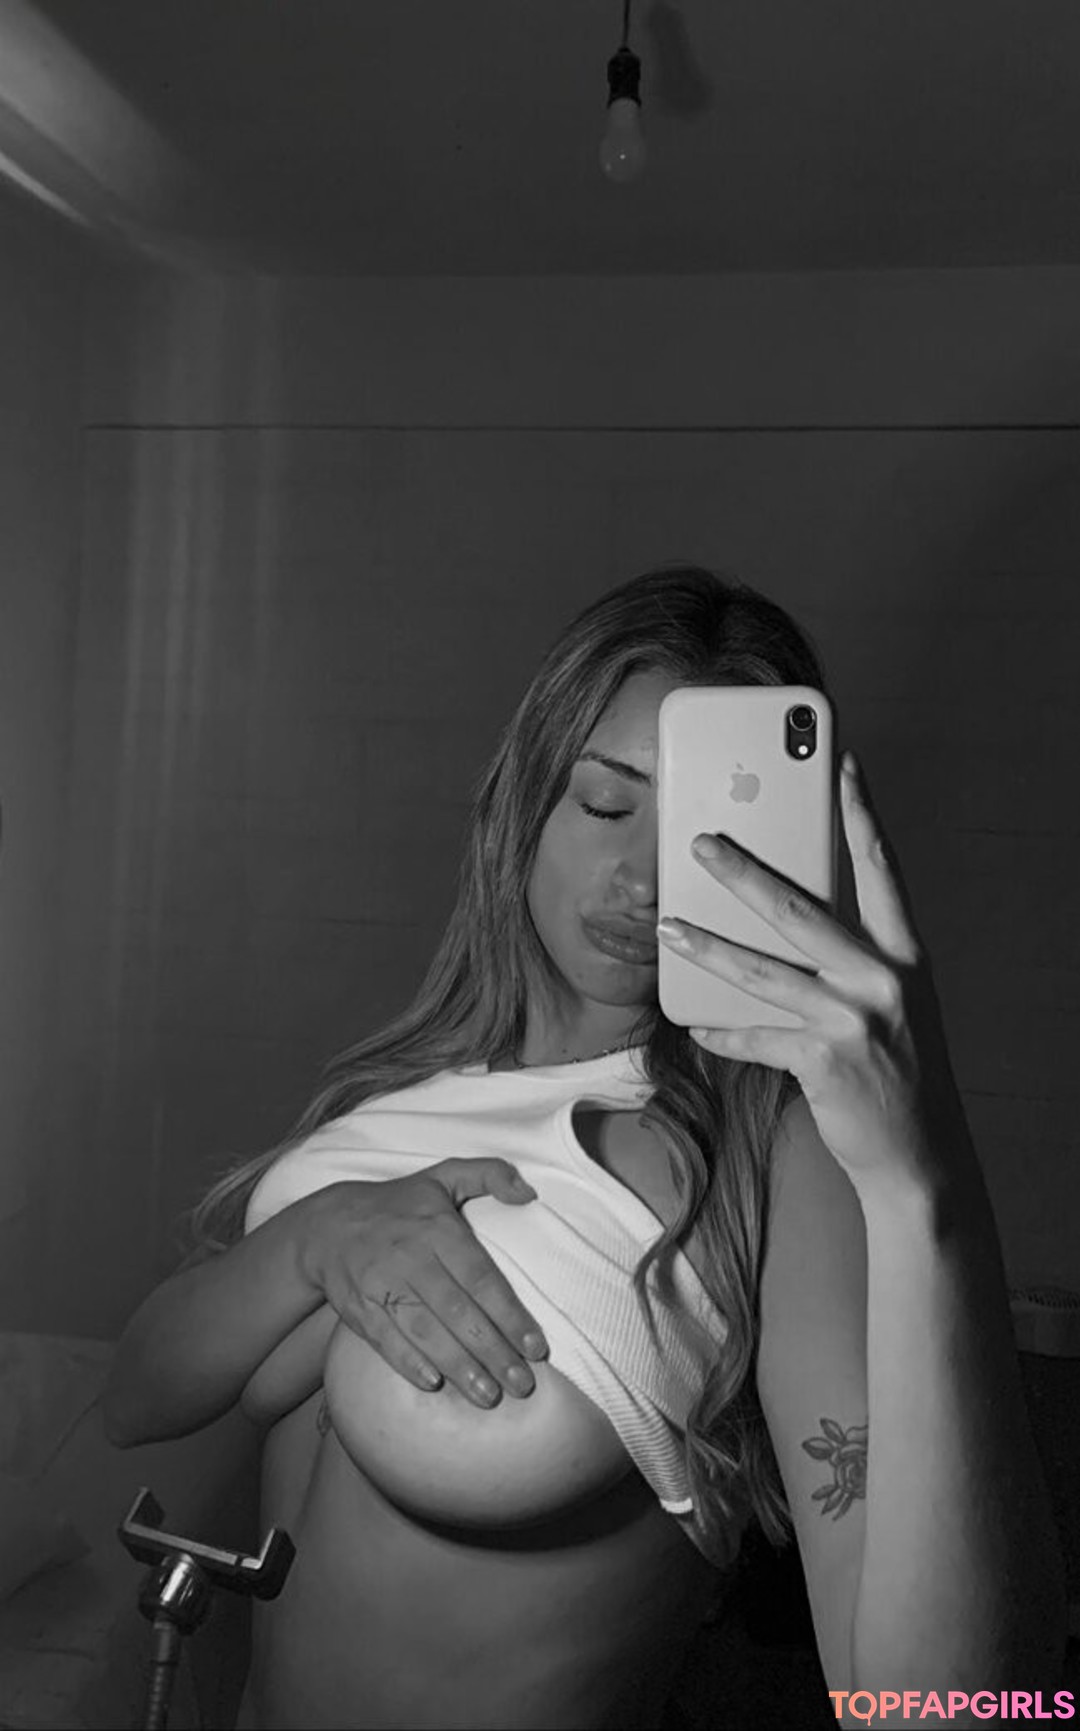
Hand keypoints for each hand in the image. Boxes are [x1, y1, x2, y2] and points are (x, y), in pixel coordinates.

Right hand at [301, 1159, 548, 1406]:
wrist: (327, 1225)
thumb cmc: (400, 1206)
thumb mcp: (443, 1176)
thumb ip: (490, 1175)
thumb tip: (529, 1193)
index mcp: (439, 1229)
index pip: (482, 1278)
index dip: (510, 1315)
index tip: (536, 1348)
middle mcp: (412, 1257)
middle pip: (458, 1312)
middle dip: (493, 1352)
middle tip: (522, 1386)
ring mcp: (382, 1284)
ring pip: (426, 1331)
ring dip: (459, 1367)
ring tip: (488, 1396)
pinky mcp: (359, 1307)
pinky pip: (386, 1339)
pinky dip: (409, 1363)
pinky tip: (434, 1384)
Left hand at [657, 751, 973, 1198]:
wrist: (919, 1153)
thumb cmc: (896, 1065)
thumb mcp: (891, 1001)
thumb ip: (850, 958)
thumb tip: (781, 917)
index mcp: (903, 953)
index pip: (882, 869)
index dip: (861, 813)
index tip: (840, 765)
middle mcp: (883, 978)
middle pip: (800, 909)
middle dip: (744, 872)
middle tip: (702, 842)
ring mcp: (854, 1019)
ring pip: (763, 970)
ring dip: (708, 946)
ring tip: (669, 926)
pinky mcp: (824, 1060)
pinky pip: (756, 1036)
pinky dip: (723, 1029)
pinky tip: (695, 1022)